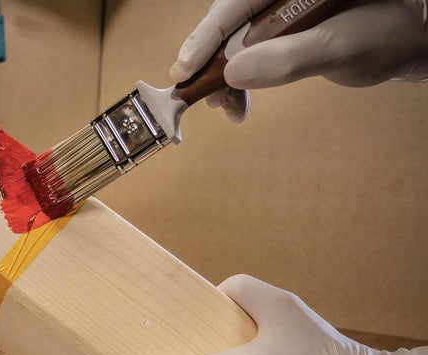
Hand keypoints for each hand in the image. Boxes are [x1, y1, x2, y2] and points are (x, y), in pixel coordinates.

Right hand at [170, 0, 427, 120]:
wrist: (409, 39)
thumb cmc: (386, 35)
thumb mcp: (341, 46)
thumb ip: (289, 57)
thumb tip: (233, 72)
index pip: (234, 3)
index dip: (205, 35)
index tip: (184, 69)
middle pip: (227, 21)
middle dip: (210, 61)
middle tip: (204, 97)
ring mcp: (275, 10)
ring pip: (232, 38)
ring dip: (221, 76)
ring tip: (226, 109)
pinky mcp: (277, 29)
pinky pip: (245, 50)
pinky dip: (237, 79)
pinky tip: (238, 103)